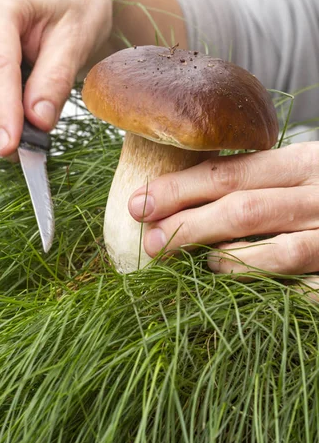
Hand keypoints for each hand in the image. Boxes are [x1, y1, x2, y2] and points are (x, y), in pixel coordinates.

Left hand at [128, 142, 318, 277]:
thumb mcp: (304, 174)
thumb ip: (261, 182)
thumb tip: (193, 199)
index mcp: (306, 162)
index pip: (230, 171)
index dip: (180, 188)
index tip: (139, 202)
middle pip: (243, 207)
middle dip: (188, 224)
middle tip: (150, 240)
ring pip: (274, 246)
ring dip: (223, 257)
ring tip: (192, 261)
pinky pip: (302, 280)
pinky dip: (264, 280)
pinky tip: (234, 279)